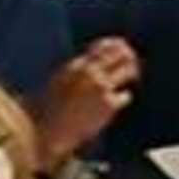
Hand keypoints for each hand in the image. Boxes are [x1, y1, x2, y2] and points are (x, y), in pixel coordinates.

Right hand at [29, 36, 140, 158]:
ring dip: (133, 73)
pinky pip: (125, 96)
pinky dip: (121, 99)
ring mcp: (100, 87)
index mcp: (76, 65)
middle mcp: (90, 73)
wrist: (45, 132)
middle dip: (130, 57)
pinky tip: (113, 106)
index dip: (117, 46)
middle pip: (122, 54)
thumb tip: (99, 61)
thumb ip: (80, 70)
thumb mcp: (61, 82)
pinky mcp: (108, 104)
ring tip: (132, 79)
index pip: (104, 46)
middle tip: (132, 65)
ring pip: (129, 70)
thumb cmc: (50, 110)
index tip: (123, 50)